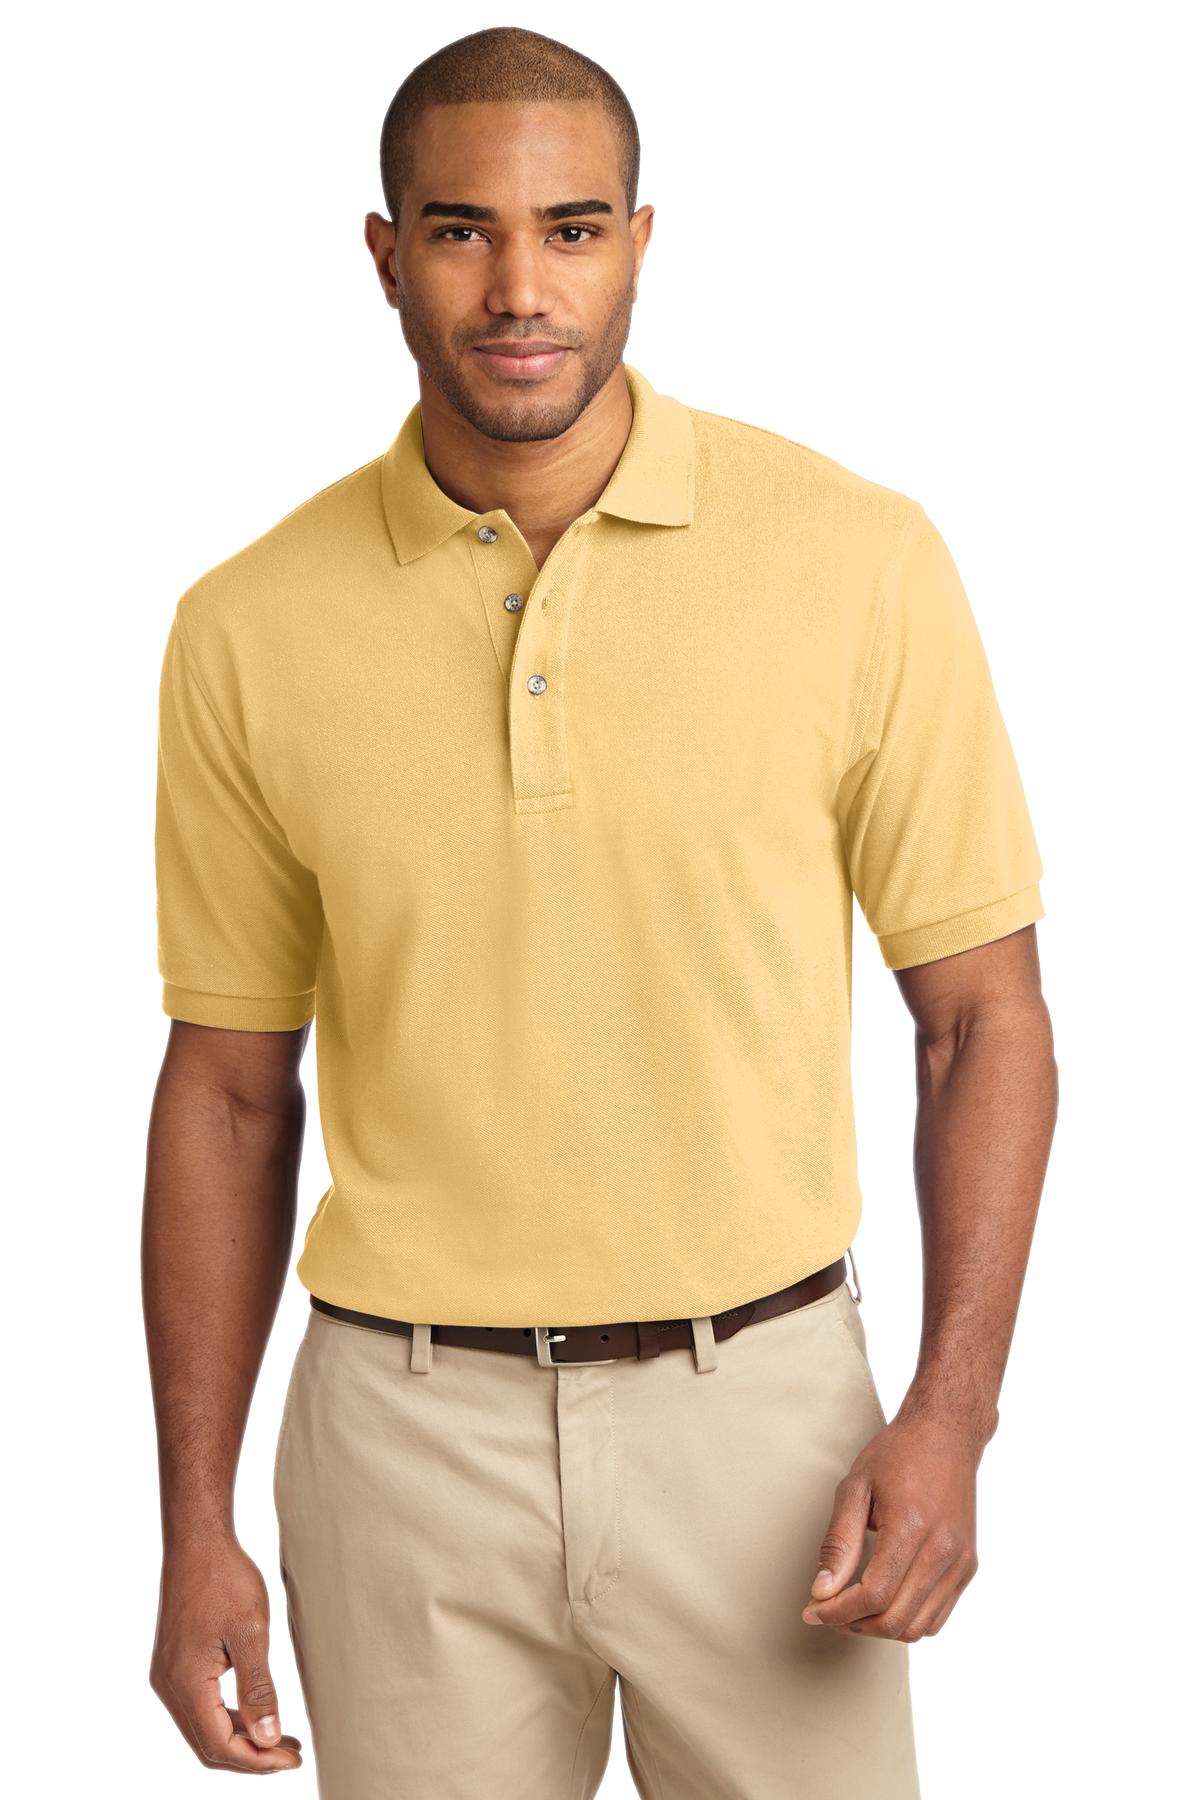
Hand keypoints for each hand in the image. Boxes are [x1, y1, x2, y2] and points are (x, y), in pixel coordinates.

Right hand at [149, 1532, 302, 1771]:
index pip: (219, 1745)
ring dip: (242, 1738)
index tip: (292, 1759)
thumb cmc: (225, 1579)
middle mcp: (170, 1687)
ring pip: (204, 1727)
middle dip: (251, 1756)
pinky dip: (230, 1717)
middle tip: (292, 1754)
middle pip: (209, 1744)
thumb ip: (258, 1689)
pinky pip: (201, 1706)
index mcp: (185, 1683)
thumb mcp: (251, 1633)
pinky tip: (257, 1714)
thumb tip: (268, 1738)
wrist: (197, 1542)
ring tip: (282, 1739)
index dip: (257, 1761)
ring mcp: (169, 1676)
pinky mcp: (176, 1664)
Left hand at [800, 1413, 980, 1640]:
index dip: (838, 1612)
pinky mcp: (968, 1567)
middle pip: (896, 1620)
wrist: (946, 1434)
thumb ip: (839, 1543)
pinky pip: (937, 1616)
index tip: (813, 1610)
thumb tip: (823, 1590)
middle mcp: (943, 1551)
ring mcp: (960, 1562)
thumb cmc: (898, 1454)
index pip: (874, 1595)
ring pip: (918, 1627)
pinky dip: (907, 1621)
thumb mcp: (855, 1487)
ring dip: (880, 1628)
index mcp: (912, 1528)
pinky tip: (884, 1601)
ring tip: (852, 1609)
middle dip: (854, 1625)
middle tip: (827, 1611)